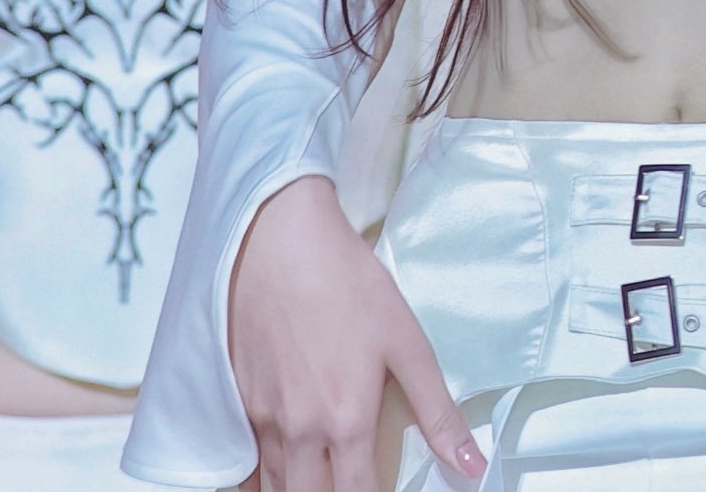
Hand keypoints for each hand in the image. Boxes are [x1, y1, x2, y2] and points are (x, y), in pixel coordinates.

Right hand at [230, 175, 484, 491]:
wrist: (279, 240)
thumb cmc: (346, 282)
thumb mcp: (406, 340)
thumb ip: (437, 410)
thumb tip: (470, 463)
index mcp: (346, 422)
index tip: (382, 487)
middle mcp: (299, 432)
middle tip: (354, 477)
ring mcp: (261, 419)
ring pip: (276, 489)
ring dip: (301, 489)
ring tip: (323, 476)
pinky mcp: (235, 400)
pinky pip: (245, 466)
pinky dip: (261, 480)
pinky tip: (278, 471)